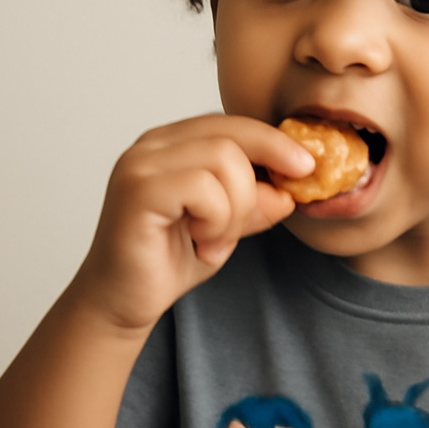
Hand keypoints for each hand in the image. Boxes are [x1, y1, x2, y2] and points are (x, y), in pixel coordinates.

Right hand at [71, 114, 314, 330]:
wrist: (123, 303)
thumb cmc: (169, 260)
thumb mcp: (229, 225)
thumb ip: (256, 201)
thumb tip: (293, 186)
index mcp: (174, 143)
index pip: (233, 124)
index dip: (274, 142)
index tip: (306, 167)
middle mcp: (153, 144)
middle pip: (234, 135)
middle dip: (259, 182)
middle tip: (253, 221)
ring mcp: (140, 163)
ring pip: (224, 160)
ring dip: (235, 211)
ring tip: (215, 241)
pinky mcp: (136, 189)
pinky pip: (203, 188)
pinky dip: (217, 222)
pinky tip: (202, 245)